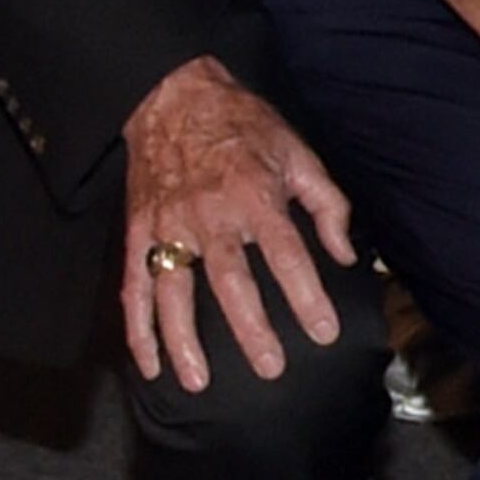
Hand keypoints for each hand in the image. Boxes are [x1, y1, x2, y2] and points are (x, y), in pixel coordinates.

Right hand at [122, 56, 359, 391]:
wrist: (172, 96)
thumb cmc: (244, 128)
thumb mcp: (299, 154)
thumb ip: (327, 206)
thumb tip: (345, 255)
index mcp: (255, 197)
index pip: (286, 255)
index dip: (307, 296)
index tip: (323, 332)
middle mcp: (209, 216)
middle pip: (230, 282)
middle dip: (251, 329)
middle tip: (270, 369)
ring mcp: (167, 226)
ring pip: (173, 292)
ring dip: (184, 341)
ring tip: (199, 383)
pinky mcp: (137, 231)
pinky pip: (134, 285)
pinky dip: (137, 328)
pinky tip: (149, 364)